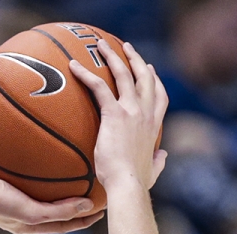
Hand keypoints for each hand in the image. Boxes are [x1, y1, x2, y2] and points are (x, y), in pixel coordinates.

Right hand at [0, 162, 102, 233]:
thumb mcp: (30, 213)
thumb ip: (58, 212)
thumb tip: (87, 206)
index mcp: (32, 221)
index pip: (66, 222)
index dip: (85, 216)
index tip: (102, 206)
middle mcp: (25, 207)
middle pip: (57, 202)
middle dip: (76, 195)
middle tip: (95, 183)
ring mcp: (14, 192)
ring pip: (43, 182)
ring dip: (58, 173)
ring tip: (74, 159)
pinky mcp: (4, 175)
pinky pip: (28, 165)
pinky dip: (39, 156)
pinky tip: (47, 139)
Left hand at [68, 40, 167, 190]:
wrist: (128, 185)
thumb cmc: (136, 183)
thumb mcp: (152, 171)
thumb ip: (158, 161)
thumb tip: (163, 156)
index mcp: (154, 126)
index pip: (159, 96)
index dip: (155, 80)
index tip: (150, 69)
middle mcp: (146, 114)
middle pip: (145, 78)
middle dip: (136, 59)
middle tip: (126, 47)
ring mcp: (132, 111)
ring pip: (124, 74)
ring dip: (112, 56)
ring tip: (100, 44)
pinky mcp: (115, 114)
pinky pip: (99, 87)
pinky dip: (86, 74)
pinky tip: (74, 66)